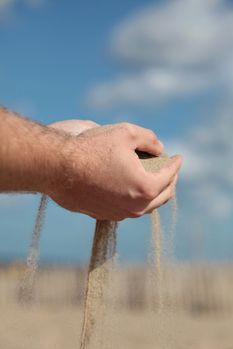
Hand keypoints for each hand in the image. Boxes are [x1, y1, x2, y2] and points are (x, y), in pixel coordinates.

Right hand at [46, 121, 181, 220]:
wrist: (57, 168)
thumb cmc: (91, 148)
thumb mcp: (126, 133)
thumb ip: (150, 139)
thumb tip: (159, 149)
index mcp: (145, 187)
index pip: (170, 175)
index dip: (176, 164)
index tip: (178, 157)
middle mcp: (135, 207)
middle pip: (163, 196)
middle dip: (170, 181)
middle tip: (169, 170)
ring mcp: (119, 213)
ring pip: (146, 206)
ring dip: (153, 192)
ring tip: (153, 179)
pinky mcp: (104, 215)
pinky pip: (128, 208)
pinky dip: (135, 198)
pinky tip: (131, 187)